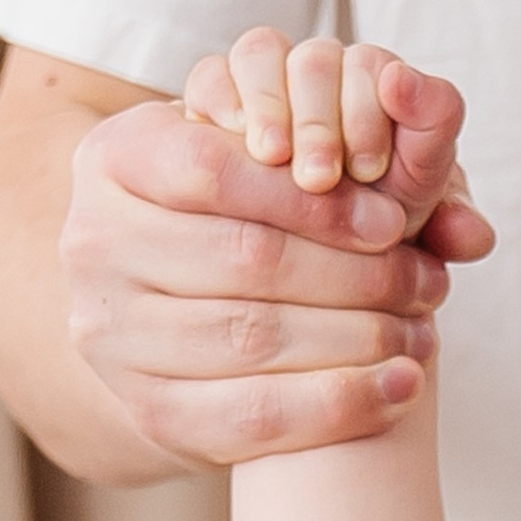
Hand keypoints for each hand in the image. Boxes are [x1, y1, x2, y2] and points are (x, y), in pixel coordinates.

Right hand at [58, 41, 491, 470]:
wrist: (167, 316)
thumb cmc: (231, 216)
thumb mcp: (255, 158)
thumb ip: (324, 140)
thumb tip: (428, 105)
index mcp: (112, 158)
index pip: (215, 170)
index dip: (314, 199)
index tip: (396, 218)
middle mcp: (93, 243)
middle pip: (245, 258)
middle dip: (355, 273)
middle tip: (428, 282)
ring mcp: (110, 336)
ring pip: (255, 338)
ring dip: (360, 338)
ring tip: (423, 333)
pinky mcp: (148, 413)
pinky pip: (256, 415)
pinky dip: (341, 403)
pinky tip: (400, 387)